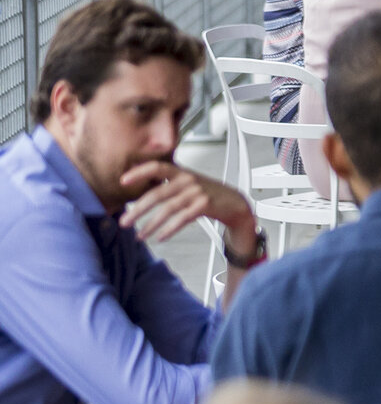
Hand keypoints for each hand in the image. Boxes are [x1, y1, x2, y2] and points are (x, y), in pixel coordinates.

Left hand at [119, 159, 253, 248]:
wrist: (235, 204)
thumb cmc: (209, 195)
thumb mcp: (188, 184)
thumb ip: (168, 185)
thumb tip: (141, 194)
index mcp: (181, 172)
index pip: (157, 167)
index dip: (139, 172)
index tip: (123, 181)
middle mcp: (188, 180)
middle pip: (157, 194)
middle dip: (138, 210)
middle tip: (125, 221)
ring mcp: (197, 193)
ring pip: (168, 209)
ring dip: (151, 224)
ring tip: (141, 235)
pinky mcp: (205, 205)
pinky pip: (182, 219)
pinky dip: (169, 229)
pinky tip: (160, 237)